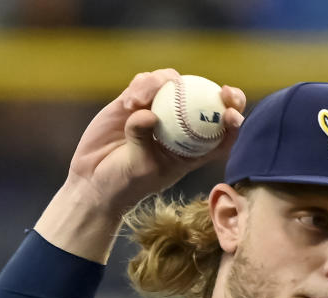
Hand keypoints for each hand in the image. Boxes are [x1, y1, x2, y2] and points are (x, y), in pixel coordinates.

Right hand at [36, 69, 244, 261]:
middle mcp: (177, 127)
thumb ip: (143, 139)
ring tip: (140, 100)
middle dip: (218, 93)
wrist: (94, 181)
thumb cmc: (124, 183)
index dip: (233, 118)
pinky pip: (143, 83)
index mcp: (190, 149)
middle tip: (221, 90)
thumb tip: (150, 113)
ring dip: (163, 84)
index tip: (232, 114)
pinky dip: (140, 86)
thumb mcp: (139, 168)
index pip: (219, 132)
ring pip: (171, 84)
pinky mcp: (134, 101)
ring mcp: (156, 110)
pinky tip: (130, 102)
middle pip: (204, 101)